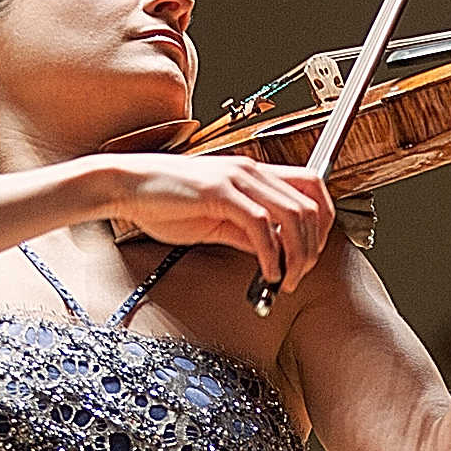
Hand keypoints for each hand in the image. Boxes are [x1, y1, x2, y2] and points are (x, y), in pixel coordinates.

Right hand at [91, 153, 336, 294]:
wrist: (127, 186)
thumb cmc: (165, 201)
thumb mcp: (218, 220)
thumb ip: (249, 233)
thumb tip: (275, 253)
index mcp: (253, 173)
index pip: (313, 187)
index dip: (323, 222)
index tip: (311, 253)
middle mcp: (250, 170)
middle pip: (310, 206)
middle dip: (312, 248)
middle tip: (298, 275)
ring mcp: (236, 178)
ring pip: (293, 216)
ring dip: (297, 255)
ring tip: (285, 279)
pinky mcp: (219, 192)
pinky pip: (261, 226)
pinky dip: (272, 255)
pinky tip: (267, 273)